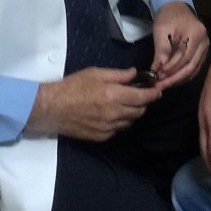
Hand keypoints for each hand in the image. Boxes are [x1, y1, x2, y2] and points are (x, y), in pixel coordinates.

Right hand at [26, 67, 160, 140]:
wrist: (52, 108)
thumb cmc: (72, 86)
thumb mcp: (95, 73)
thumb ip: (118, 75)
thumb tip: (134, 74)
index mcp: (114, 96)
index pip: (143, 98)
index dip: (153, 94)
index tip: (158, 90)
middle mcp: (115, 114)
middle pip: (139, 111)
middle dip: (143, 103)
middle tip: (139, 95)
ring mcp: (108, 127)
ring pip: (130, 122)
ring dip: (132, 113)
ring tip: (125, 104)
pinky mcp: (101, 137)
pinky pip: (118, 130)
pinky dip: (119, 122)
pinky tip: (112, 115)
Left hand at [148, 0, 208, 88]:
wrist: (176, 7)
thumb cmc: (168, 16)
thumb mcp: (161, 30)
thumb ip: (161, 49)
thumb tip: (158, 69)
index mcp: (196, 33)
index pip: (184, 57)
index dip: (171, 68)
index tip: (158, 75)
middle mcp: (205, 42)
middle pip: (191, 66)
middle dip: (174, 78)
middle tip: (160, 85)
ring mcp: (205, 48)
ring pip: (193, 69)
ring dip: (178, 79)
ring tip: (164, 84)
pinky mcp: (202, 52)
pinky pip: (194, 67)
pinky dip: (183, 75)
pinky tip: (171, 79)